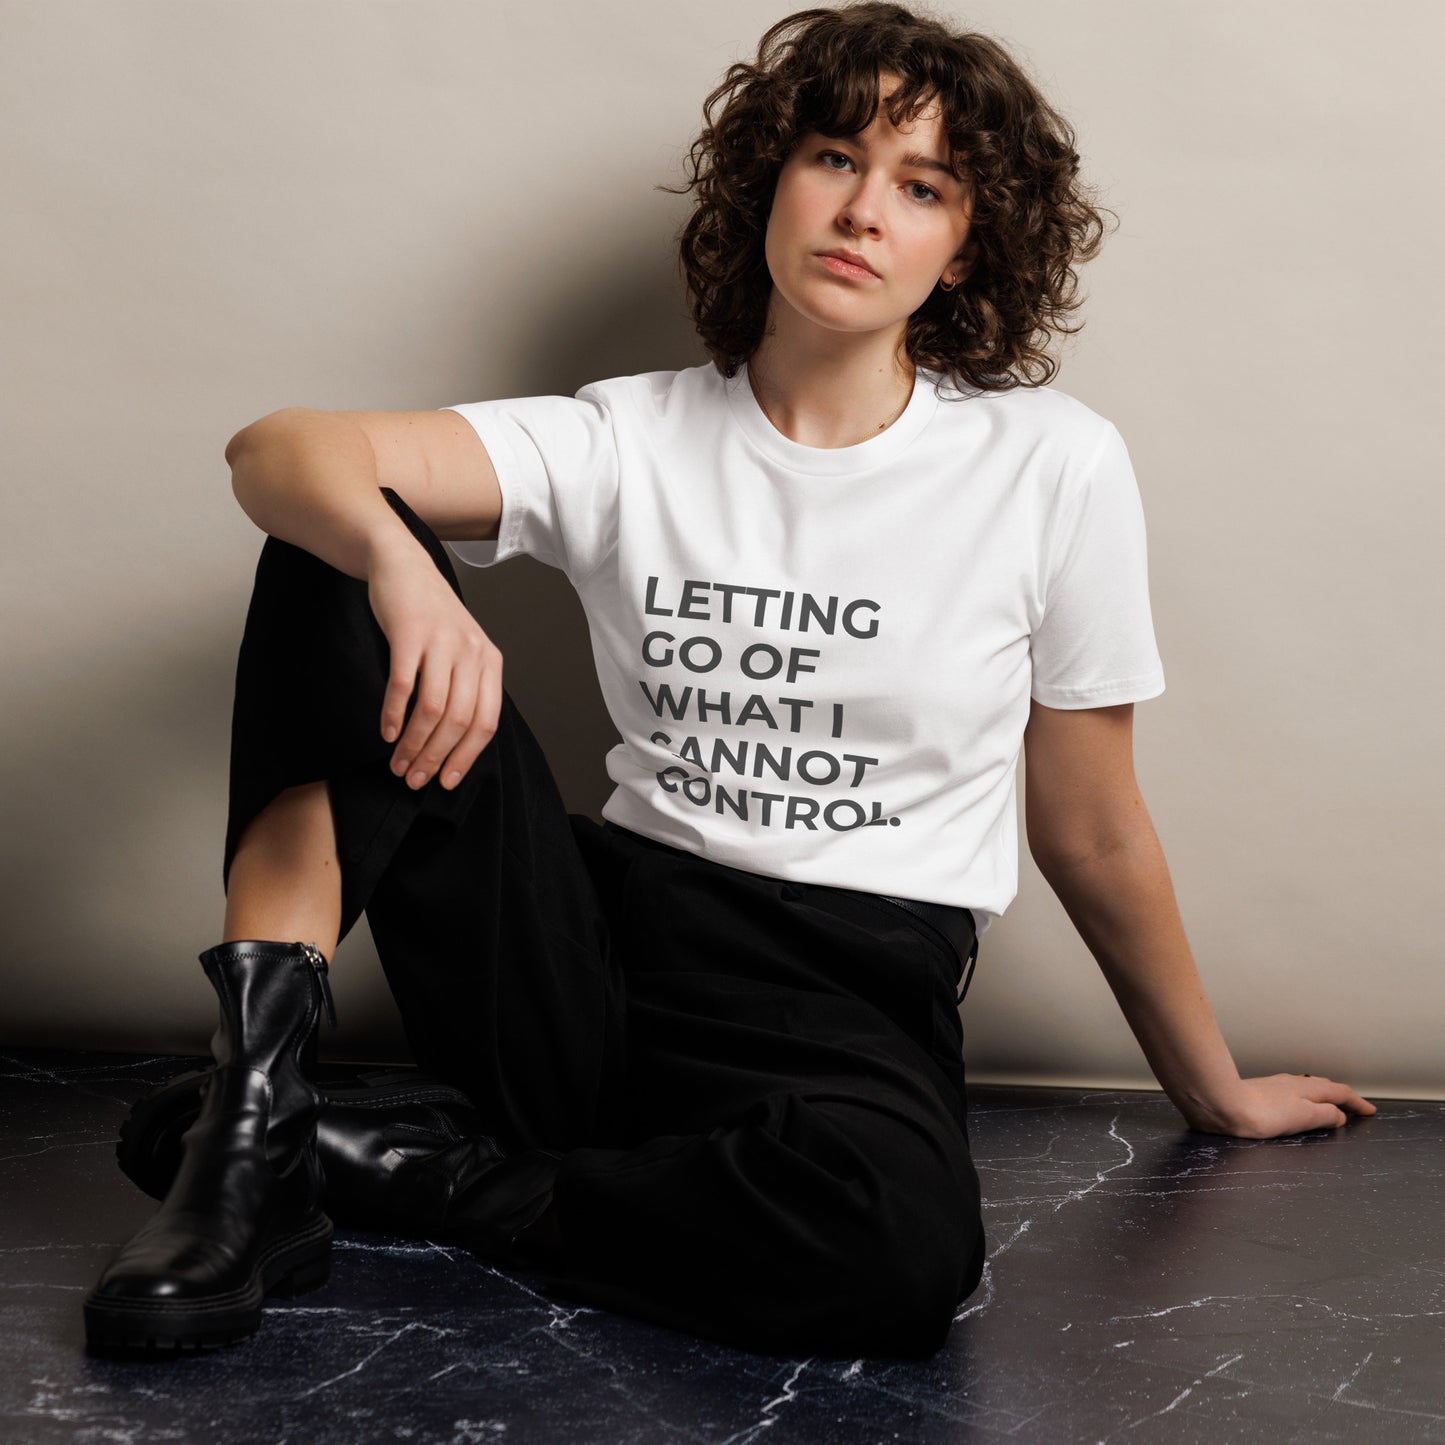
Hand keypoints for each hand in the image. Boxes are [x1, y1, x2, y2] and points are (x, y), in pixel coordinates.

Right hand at [366, 544, 502, 790]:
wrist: (402, 566)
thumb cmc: (430, 617)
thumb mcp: (461, 650)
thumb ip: (464, 689)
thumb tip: (453, 745)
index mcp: (490, 661)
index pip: (486, 723)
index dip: (466, 757)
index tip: (446, 781)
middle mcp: (472, 652)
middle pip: (459, 721)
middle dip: (435, 758)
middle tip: (413, 779)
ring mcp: (442, 642)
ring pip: (432, 709)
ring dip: (413, 744)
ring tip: (397, 764)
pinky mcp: (410, 633)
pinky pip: (403, 685)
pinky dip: (393, 714)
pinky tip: (385, 733)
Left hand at [1187, 1073, 1377, 1139]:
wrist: (1222, 1104)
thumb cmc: (1262, 1113)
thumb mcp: (1302, 1117)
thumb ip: (1324, 1115)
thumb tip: (1339, 1114)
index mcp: (1307, 1089)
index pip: (1340, 1093)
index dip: (1357, 1103)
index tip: (1371, 1111)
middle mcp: (1293, 1083)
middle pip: (1325, 1087)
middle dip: (1343, 1096)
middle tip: (1355, 1107)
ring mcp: (1276, 1086)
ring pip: (1308, 1087)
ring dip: (1324, 1095)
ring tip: (1331, 1104)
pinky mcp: (1261, 1092)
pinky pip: (1293, 1092)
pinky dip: (1306, 1097)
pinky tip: (1297, 1102)